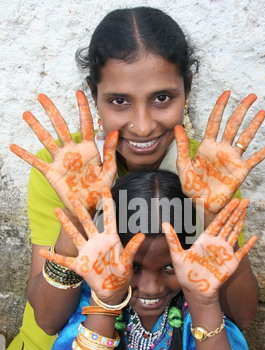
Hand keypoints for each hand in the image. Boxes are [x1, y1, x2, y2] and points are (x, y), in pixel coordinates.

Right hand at [10, 91, 117, 215]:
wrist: (88, 207)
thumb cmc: (100, 189)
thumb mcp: (109, 171)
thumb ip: (110, 152)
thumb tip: (115, 132)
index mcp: (89, 149)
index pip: (85, 124)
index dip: (82, 108)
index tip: (79, 92)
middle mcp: (73, 151)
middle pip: (60, 127)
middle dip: (52, 111)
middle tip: (42, 96)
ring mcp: (61, 160)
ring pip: (47, 140)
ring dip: (36, 127)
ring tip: (27, 114)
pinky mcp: (52, 172)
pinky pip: (36, 162)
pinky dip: (25, 155)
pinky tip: (14, 147)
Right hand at [39, 187, 144, 301]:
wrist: (113, 289)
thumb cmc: (122, 273)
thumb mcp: (128, 261)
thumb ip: (132, 248)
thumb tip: (142, 235)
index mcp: (110, 238)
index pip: (108, 217)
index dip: (107, 203)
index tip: (105, 188)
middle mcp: (96, 242)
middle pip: (87, 222)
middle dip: (79, 208)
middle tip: (71, 194)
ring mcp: (87, 252)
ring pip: (74, 235)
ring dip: (65, 223)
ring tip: (57, 210)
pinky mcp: (80, 265)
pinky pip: (64, 261)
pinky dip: (54, 258)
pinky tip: (43, 253)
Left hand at [163, 198, 256, 300]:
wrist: (196, 291)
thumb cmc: (185, 274)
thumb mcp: (177, 255)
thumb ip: (172, 239)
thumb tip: (163, 224)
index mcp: (205, 240)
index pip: (218, 221)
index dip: (225, 211)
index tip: (232, 201)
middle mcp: (216, 244)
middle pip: (229, 224)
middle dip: (236, 212)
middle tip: (245, 199)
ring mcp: (225, 252)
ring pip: (235, 233)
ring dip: (241, 222)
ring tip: (247, 210)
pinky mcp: (232, 263)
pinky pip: (242, 252)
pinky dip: (248, 245)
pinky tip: (254, 237)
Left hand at [175, 91, 264, 214]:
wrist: (202, 204)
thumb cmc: (191, 187)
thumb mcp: (183, 166)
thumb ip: (182, 147)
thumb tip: (177, 126)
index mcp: (207, 146)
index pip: (214, 122)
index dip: (220, 107)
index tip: (227, 93)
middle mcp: (221, 149)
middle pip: (233, 125)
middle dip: (241, 110)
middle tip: (251, 96)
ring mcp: (232, 159)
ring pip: (245, 138)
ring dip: (254, 125)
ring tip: (262, 112)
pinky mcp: (241, 170)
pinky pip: (255, 159)